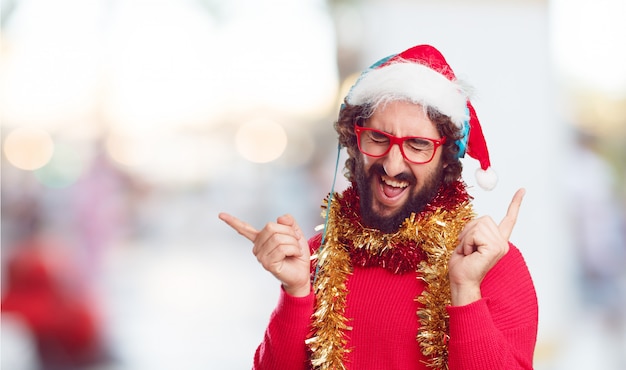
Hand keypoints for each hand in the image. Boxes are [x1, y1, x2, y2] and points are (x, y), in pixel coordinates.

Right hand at [218, 213, 310, 296]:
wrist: (301, 273)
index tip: (220, 215)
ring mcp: (261, 256)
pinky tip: (293, 255)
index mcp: (261, 239)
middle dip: (289, 233)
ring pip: (278, 238)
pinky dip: (293, 249)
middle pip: (271, 227)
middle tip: (294, 243)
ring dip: (293, 243)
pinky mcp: (267, 263)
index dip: (233, 221)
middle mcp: (258, 247)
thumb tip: (279, 218)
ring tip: (294, 251)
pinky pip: (281, 248)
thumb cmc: (297, 254)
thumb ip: (289, 223)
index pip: (245, 229)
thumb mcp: (295, 234)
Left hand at [448, 188, 524, 305]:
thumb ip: (475, 231)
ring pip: (478, 225)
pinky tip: (470, 254)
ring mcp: (500, 245)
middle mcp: (502, 242)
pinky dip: (467, 242)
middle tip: (468, 248)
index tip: (522, 190)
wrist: (461, 281)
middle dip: (469, 230)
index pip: (509, 219)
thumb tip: (475, 225)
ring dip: (467, 237)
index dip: (515, 203)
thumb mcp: (466, 242)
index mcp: (497, 240)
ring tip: (469, 252)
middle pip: (484, 218)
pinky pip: (475, 233)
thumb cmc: (462, 265)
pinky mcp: (495, 248)